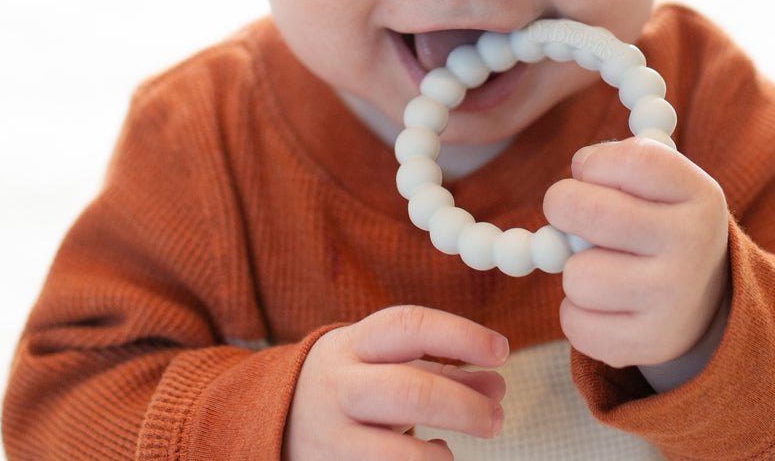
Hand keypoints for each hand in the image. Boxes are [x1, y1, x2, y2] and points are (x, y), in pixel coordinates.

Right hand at [284, 305, 507, 459]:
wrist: (273, 417)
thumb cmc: (349, 383)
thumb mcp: (384, 363)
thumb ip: (441, 370)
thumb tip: (497, 386)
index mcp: (354, 344)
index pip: (409, 326)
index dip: (459, 335)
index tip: (501, 349)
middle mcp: (340, 386)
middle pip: (410, 392)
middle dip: (463, 406)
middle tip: (496, 418)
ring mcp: (332, 437)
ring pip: (397, 454)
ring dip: (440, 456)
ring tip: (455, 449)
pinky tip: (431, 459)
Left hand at [543, 138, 729, 370]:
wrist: (705, 297)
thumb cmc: (659, 221)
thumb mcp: (657, 183)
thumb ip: (613, 166)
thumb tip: (565, 189)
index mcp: (698, 194)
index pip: (632, 161)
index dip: (592, 163)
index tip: (587, 172)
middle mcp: (692, 245)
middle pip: (591, 213)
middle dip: (561, 206)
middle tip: (566, 210)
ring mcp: (674, 298)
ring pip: (577, 276)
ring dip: (573, 269)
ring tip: (600, 266)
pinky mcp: (651, 343)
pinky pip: (575, 324)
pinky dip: (576, 312)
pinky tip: (603, 303)